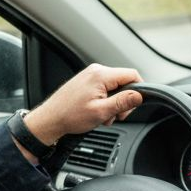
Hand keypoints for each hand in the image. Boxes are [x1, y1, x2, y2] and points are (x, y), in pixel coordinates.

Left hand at [23, 63, 142, 146]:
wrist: (51, 119)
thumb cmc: (70, 115)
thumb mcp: (101, 112)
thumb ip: (123, 102)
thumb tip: (139, 96)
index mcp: (101, 75)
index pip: (132, 74)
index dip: (139, 90)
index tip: (135, 104)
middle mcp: (96, 71)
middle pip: (124, 81)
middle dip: (124, 100)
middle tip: (115, 115)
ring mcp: (90, 75)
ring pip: (115, 87)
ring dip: (113, 103)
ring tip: (103, 115)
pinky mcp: (87, 81)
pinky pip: (105, 89)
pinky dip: (105, 101)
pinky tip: (97, 111)